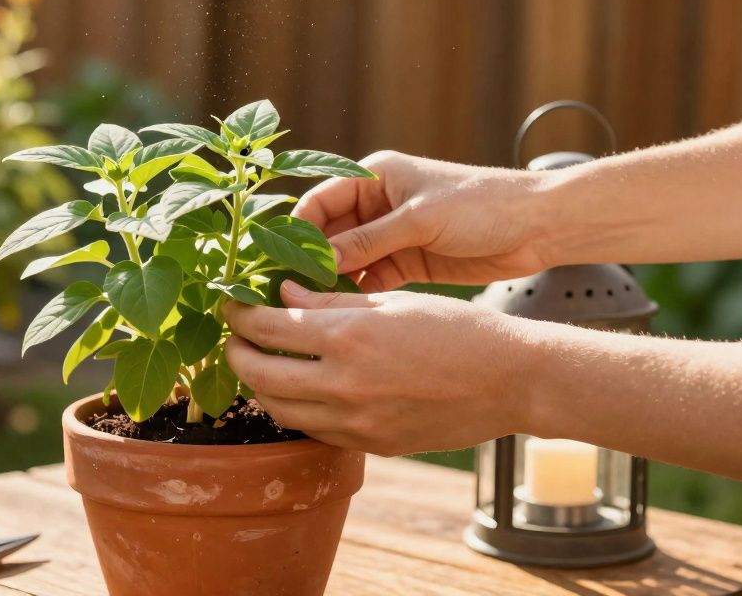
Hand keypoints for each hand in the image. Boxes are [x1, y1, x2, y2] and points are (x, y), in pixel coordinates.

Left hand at [223, 281, 532, 455]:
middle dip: (238, 353)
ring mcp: (356, 422)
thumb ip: (330, 302)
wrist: (511, 381)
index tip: (230, 301)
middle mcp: (343, 385)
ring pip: (281, 410)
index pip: (266, 326)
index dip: (238, 313)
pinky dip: (298, 409)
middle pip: (259, 375)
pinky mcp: (370, 446)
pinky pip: (315, 430)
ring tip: (262, 363)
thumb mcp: (392, 303)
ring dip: (262, 386)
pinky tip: (303, 389)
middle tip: (236, 336)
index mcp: (348, 337)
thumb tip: (282, 296)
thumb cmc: (457, 330)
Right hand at [294, 151, 550, 289]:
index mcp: (373, 177)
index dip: (297, 230)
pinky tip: (344, 314)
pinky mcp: (407, 262)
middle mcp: (376, 204)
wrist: (538, 225)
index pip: (318, 201)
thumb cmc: (482, 204)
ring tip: (310, 310)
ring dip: (331, 282)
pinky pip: (370, 279)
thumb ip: (369, 240)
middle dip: (309, 261)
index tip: (280, 262)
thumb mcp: (420, 219)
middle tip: (287, 294)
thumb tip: (320, 262)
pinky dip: (357, 294)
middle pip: (327, 234)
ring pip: (345, 260)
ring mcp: (391, 235)